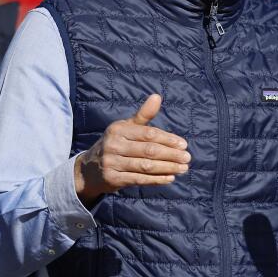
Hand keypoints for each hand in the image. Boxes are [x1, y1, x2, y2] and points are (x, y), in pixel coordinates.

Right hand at [74, 94, 190, 204]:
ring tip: (183, 169)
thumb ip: (144, 115)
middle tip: (187, 158)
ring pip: (145, 166)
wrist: (90, 169)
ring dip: (167, 168)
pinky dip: (156, 180)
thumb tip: (157, 96)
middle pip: (148, 150)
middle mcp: (113, 145)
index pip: (148, 134)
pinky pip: (139, 179)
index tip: (183, 145)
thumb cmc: (116, 144)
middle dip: (171, 155)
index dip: (167, 139)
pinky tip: (170, 178)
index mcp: (118, 129)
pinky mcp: (112, 179)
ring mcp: (111, 162)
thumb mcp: (126, 128)